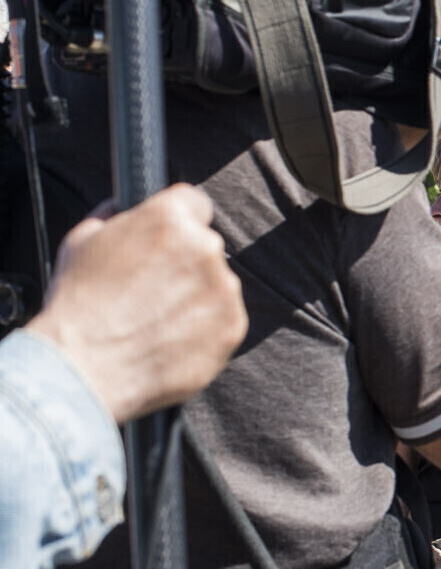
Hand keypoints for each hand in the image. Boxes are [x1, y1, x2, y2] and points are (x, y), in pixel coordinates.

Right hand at [26, 185, 246, 423]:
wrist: (84, 365)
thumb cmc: (78, 305)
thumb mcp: (81, 241)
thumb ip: (114, 217)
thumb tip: (123, 207)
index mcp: (168, 219)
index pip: (194, 202)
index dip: (179, 220)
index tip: (168, 240)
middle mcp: (204, 247)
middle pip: (205, 246)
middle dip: (184, 262)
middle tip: (152, 289)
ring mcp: (223, 288)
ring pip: (217, 283)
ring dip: (196, 296)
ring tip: (156, 318)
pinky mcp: (233, 324)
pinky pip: (224, 318)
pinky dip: (204, 327)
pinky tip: (170, 337)